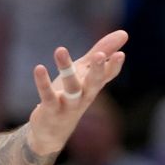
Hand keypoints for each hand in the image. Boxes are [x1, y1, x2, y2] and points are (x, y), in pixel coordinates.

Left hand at [27, 30, 127, 153]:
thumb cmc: (70, 96)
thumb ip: (102, 52)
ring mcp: (68, 105)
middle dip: (97, 69)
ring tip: (60, 49)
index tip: (121, 54)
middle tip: (98, 55)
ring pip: (71, 88)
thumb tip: (124, 33)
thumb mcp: (85, 71)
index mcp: (93, 85)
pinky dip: (43, 83)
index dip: (113, 66)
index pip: (107, 75)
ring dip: (66, 69)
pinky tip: (39, 68)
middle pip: (94, 83)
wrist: (51, 131)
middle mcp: (84, 96)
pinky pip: (47, 96)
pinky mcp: (50, 110)